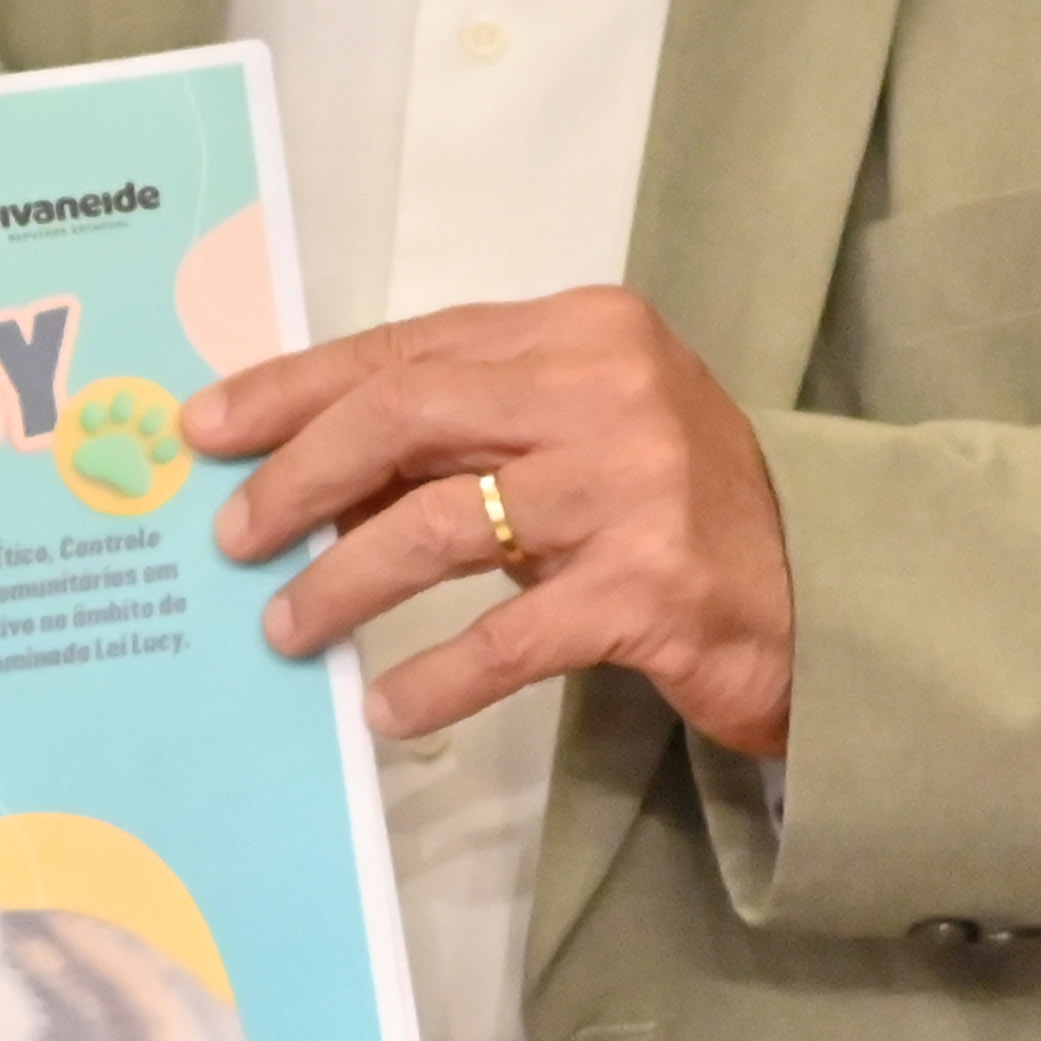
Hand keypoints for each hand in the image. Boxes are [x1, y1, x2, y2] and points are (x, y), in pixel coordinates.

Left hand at [193, 288, 796, 758]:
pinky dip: (434, 680)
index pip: (406, 347)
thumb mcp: (576, 441)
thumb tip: (306, 478)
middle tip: (235, 536)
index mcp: (581, 329)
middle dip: (298, 476)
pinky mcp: (649, 590)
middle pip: (406, 414)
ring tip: (287, 629)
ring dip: (343, 583)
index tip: (210, 430)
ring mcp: (633, 488)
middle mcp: (608, 390)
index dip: (296, 389)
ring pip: (437, 525)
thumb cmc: (679, 512)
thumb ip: (465, 438)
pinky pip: (505, 639)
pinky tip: (388, 711)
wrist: (829, 596)